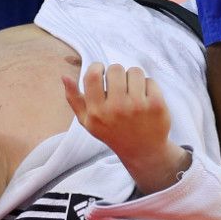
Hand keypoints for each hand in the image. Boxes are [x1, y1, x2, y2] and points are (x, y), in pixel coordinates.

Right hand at [61, 62, 187, 193]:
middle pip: (115, 69)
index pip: (93, 75)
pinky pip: (150, 80)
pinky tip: (145, 99)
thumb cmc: (112, 132)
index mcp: (97, 112)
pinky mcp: (156, 105)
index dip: (98, 67)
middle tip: (119, 86)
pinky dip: (148, 86)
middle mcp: (117, 109)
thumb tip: (64, 76)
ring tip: (133, 91)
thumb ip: (74, 99)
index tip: (102, 73)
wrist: (143, 152)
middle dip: (117, 74)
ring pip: (134, 71)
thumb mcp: (88, 121)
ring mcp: (138, 107)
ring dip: (133, 78)